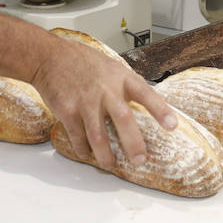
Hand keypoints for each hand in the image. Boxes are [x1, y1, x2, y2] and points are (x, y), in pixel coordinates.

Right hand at [32, 41, 176, 170]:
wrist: (50, 57)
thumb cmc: (83, 61)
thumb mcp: (112, 66)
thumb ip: (127, 84)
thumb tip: (146, 102)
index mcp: (121, 77)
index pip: (146, 93)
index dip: (160, 110)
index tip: (172, 126)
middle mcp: (105, 89)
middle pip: (124, 119)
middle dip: (133, 143)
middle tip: (140, 160)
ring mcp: (86, 101)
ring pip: (99, 135)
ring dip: (105, 155)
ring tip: (111, 165)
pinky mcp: (67, 111)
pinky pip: (78, 137)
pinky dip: (83, 150)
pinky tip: (87, 154)